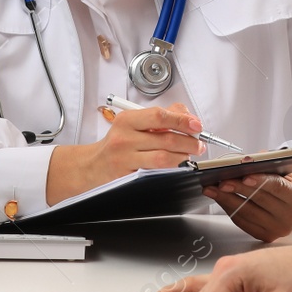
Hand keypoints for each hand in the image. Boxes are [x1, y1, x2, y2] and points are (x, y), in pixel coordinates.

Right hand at [46, 103, 203, 204]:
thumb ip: (160, 117)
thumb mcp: (133, 123)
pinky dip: (171, 168)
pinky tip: (177, 165)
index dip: (182, 120)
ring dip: (182, 156)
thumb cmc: (117, 143)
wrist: (93, 165)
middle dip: (189, 142)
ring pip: (163, 157)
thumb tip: (187, 116)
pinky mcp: (128, 175)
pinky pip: (156, 172)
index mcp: (127, 120)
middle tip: (199, 143)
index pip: (159, 116)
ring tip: (190, 154)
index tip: (196, 125)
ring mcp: (125, 158)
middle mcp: (125, 137)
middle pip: (165, 138)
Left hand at [203, 169, 291, 241]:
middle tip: (221, 181)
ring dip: (227, 199)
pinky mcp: (266, 236)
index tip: (245, 176)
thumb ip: (268, 163)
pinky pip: (243, 222)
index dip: (262, 181)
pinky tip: (220, 198)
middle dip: (238, 189)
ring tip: (213, 188)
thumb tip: (244, 162)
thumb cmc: (287, 178)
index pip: (280, 188)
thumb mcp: (284, 166)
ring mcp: (280, 230)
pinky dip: (229, 208)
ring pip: (248, 213)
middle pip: (261, 200)